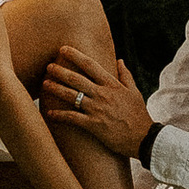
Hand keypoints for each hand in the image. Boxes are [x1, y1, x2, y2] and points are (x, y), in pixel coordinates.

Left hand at [41, 40, 153, 156]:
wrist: (144, 139)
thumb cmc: (139, 115)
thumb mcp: (135, 92)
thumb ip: (125, 75)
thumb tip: (119, 60)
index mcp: (112, 85)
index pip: (91, 65)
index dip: (75, 55)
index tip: (63, 49)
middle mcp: (102, 94)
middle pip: (77, 79)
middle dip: (60, 71)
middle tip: (48, 66)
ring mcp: (97, 109)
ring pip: (72, 96)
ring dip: (56, 89)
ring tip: (44, 84)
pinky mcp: (93, 125)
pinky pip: (72, 118)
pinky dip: (60, 115)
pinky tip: (49, 113)